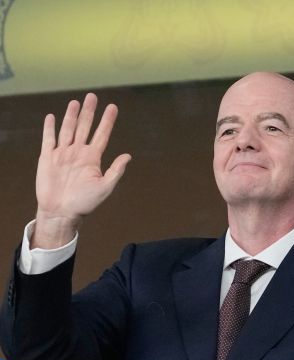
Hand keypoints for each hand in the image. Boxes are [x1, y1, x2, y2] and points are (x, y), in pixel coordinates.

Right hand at [33, 93, 130, 247]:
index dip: (107, 121)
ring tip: (76, 102)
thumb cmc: (85, 203)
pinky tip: (52, 117)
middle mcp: (78, 152)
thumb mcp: (105, 187)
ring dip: (71, 115)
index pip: (102, 134)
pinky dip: (50, 128)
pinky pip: (48, 139)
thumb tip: (128, 155)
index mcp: (93, 158)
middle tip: (92, 96)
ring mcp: (63, 154)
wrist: (61, 212)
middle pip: (85, 127)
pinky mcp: (47, 158)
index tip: (113, 107)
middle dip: (89, 112)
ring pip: (68, 129)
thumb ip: (116, 171)